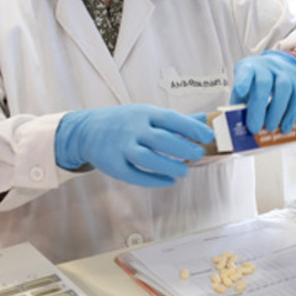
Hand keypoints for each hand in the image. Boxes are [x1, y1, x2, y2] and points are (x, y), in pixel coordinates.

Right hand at [55, 104, 214, 187]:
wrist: (87, 130)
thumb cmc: (125, 122)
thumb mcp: (148, 114)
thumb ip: (175, 119)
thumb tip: (204, 119)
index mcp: (144, 114)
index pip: (170, 119)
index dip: (191, 128)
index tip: (208, 136)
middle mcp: (132, 129)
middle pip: (161, 140)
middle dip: (183, 148)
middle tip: (198, 155)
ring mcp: (121, 148)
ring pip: (148, 159)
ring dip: (170, 166)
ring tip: (185, 171)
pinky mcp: (114, 166)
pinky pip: (135, 175)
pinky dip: (154, 180)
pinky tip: (169, 181)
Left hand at [230, 50, 295, 134]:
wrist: (278, 67)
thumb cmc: (255, 83)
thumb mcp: (244, 89)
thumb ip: (241, 105)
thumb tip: (240, 127)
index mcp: (249, 68)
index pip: (246, 70)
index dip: (243, 80)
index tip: (240, 92)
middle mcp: (267, 67)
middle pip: (264, 83)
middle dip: (258, 107)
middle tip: (254, 128)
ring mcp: (284, 72)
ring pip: (284, 88)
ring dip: (277, 111)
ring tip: (270, 128)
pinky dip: (291, 114)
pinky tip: (285, 127)